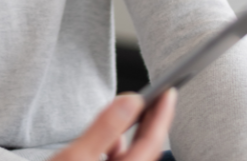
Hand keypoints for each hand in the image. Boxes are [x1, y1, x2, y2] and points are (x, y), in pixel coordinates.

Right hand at [50, 88, 176, 160]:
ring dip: (137, 136)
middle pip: (147, 152)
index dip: (162, 115)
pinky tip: (114, 140)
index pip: (152, 144)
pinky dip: (121, 149)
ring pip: (135, 159)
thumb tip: (130, 101)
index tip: (169, 92)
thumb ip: (105, 128)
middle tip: (160, 96)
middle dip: (154, 123)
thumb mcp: (77, 156)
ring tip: (138, 112)